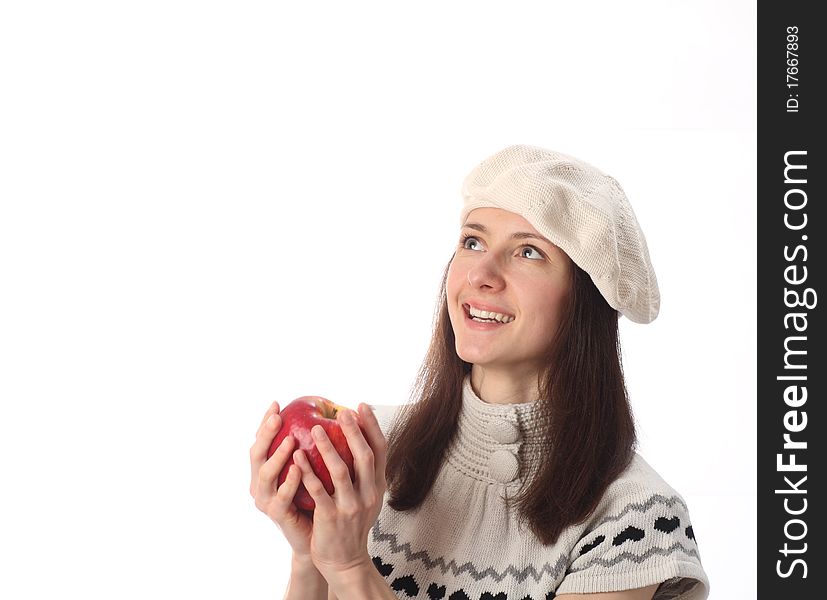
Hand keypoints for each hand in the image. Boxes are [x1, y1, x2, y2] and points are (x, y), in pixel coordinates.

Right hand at [249, 401, 313, 557]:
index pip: (262, 440)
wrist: (316, 536)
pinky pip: (281, 497)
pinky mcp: (277, 515)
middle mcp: (260, 483)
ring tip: (290, 439)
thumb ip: (312, 446)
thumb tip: (326, 413)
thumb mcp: (312, 468)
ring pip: (265, 475)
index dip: (266, 422)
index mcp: (266, 469)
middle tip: (277, 417)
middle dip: (265, 434)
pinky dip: (289, 482)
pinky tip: (298, 468)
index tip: (277, 404)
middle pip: (256, 454)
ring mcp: (266, 500)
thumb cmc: (315, 497)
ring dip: (277, 456)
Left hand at [292, 402, 387, 581]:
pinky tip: (297, 455)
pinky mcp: (331, 517)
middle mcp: (369, 494)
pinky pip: (318, 490)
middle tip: (341, 411)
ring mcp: (351, 506)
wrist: (345, 560)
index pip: (381, 450)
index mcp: (378, 486)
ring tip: (315, 428)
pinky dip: (307, 471)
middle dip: (353, 431)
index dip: (372, 426)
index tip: (361, 405)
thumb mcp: (366, 497)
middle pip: (364, 455)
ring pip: (341, 470)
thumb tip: (357, 437)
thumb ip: (364, 473)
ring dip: (328, 447)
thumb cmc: (351, 524)